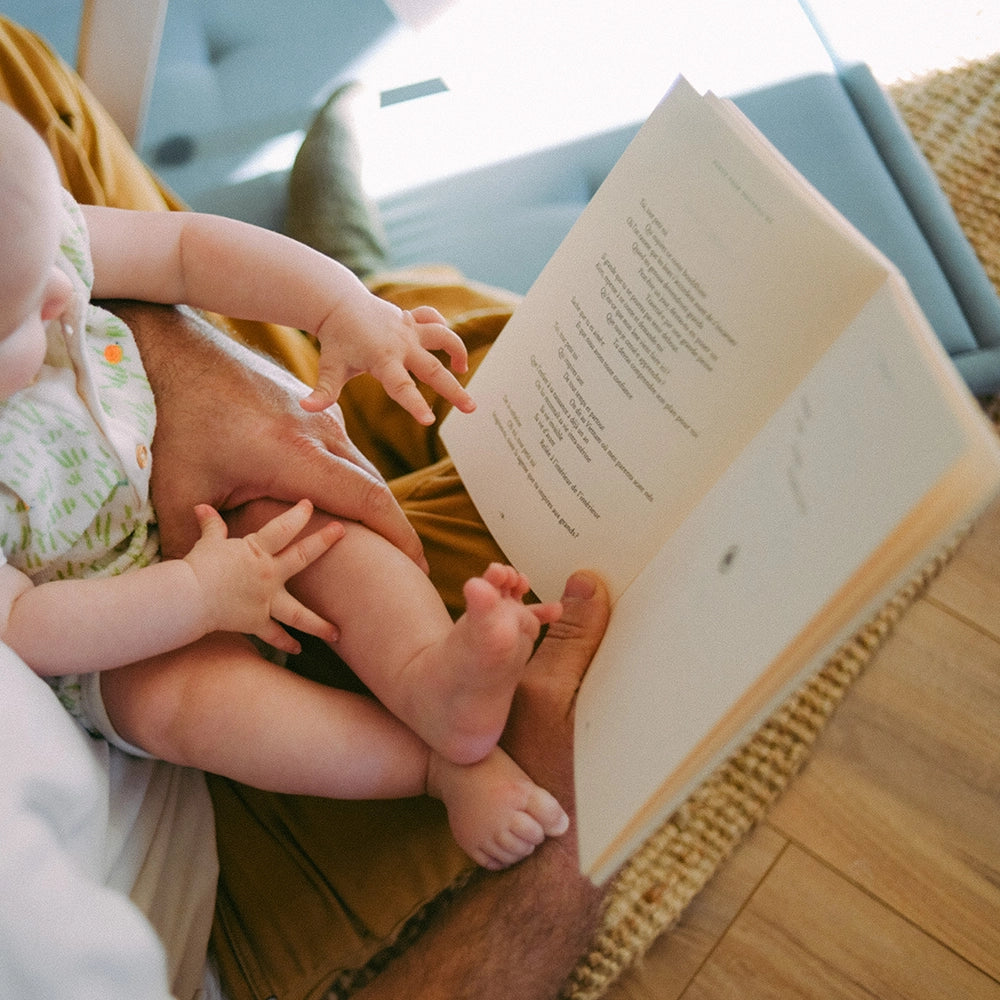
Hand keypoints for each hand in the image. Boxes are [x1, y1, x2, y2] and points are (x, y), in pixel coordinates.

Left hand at [113, 301, 427, 567]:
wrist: (181, 355)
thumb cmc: (177, 422)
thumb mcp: (178, 490)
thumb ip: (192, 545)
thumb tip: (194, 594)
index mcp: (297, 456)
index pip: (368, 500)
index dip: (398, 536)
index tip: (417, 567)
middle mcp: (322, 433)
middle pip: (376, 487)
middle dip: (396, 529)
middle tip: (409, 567)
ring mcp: (323, 416)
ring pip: (362, 467)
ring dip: (372, 505)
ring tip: (375, 543)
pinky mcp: (317, 408)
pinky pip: (346, 451)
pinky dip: (352, 481)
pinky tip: (337, 504)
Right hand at [184, 500, 342, 653]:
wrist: (188, 598)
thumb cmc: (197, 567)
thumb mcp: (207, 543)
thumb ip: (212, 527)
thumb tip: (201, 508)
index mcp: (257, 551)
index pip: (282, 528)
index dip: (297, 515)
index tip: (309, 505)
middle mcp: (268, 574)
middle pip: (302, 556)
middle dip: (323, 542)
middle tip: (341, 531)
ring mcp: (265, 600)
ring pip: (298, 613)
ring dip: (319, 624)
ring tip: (338, 633)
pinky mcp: (256, 622)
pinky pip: (274, 635)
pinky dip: (285, 643)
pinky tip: (298, 649)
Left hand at [302, 297, 475, 425]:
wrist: (338, 302)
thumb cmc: (336, 340)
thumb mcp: (329, 366)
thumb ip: (323, 390)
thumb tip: (307, 407)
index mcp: (383, 359)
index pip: (402, 387)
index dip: (415, 404)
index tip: (429, 422)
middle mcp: (401, 344)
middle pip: (433, 368)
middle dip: (453, 390)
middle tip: (471, 408)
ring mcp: (409, 329)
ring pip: (443, 337)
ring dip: (457, 352)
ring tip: (461, 371)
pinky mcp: (412, 319)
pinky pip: (434, 320)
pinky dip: (443, 329)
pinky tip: (447, 348)